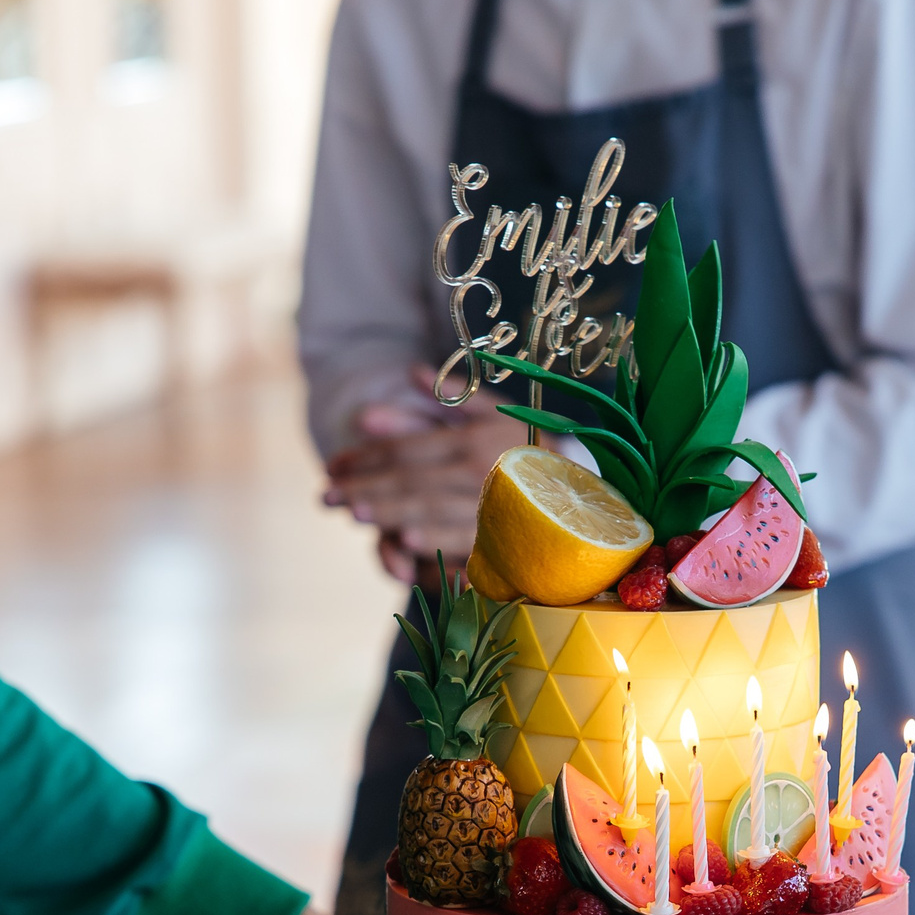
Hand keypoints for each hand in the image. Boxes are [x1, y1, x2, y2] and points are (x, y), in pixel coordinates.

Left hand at [323, 368, 528, 585]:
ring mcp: (493, 506)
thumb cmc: (529, 447)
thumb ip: (449, 397)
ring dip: (389, 512)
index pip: (406, 450)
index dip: (365, 457)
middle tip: (326, 497)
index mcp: (471, 440)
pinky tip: (405, 541)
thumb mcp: (492, 412)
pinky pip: (465, 539)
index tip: (332, 466)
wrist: (587, 488)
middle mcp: (480, 470)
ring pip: (431, 508)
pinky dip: (436, 540)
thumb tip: (408, 373)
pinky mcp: (505, 538)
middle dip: (365, 489)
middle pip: (410, 480)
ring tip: (353, 515)